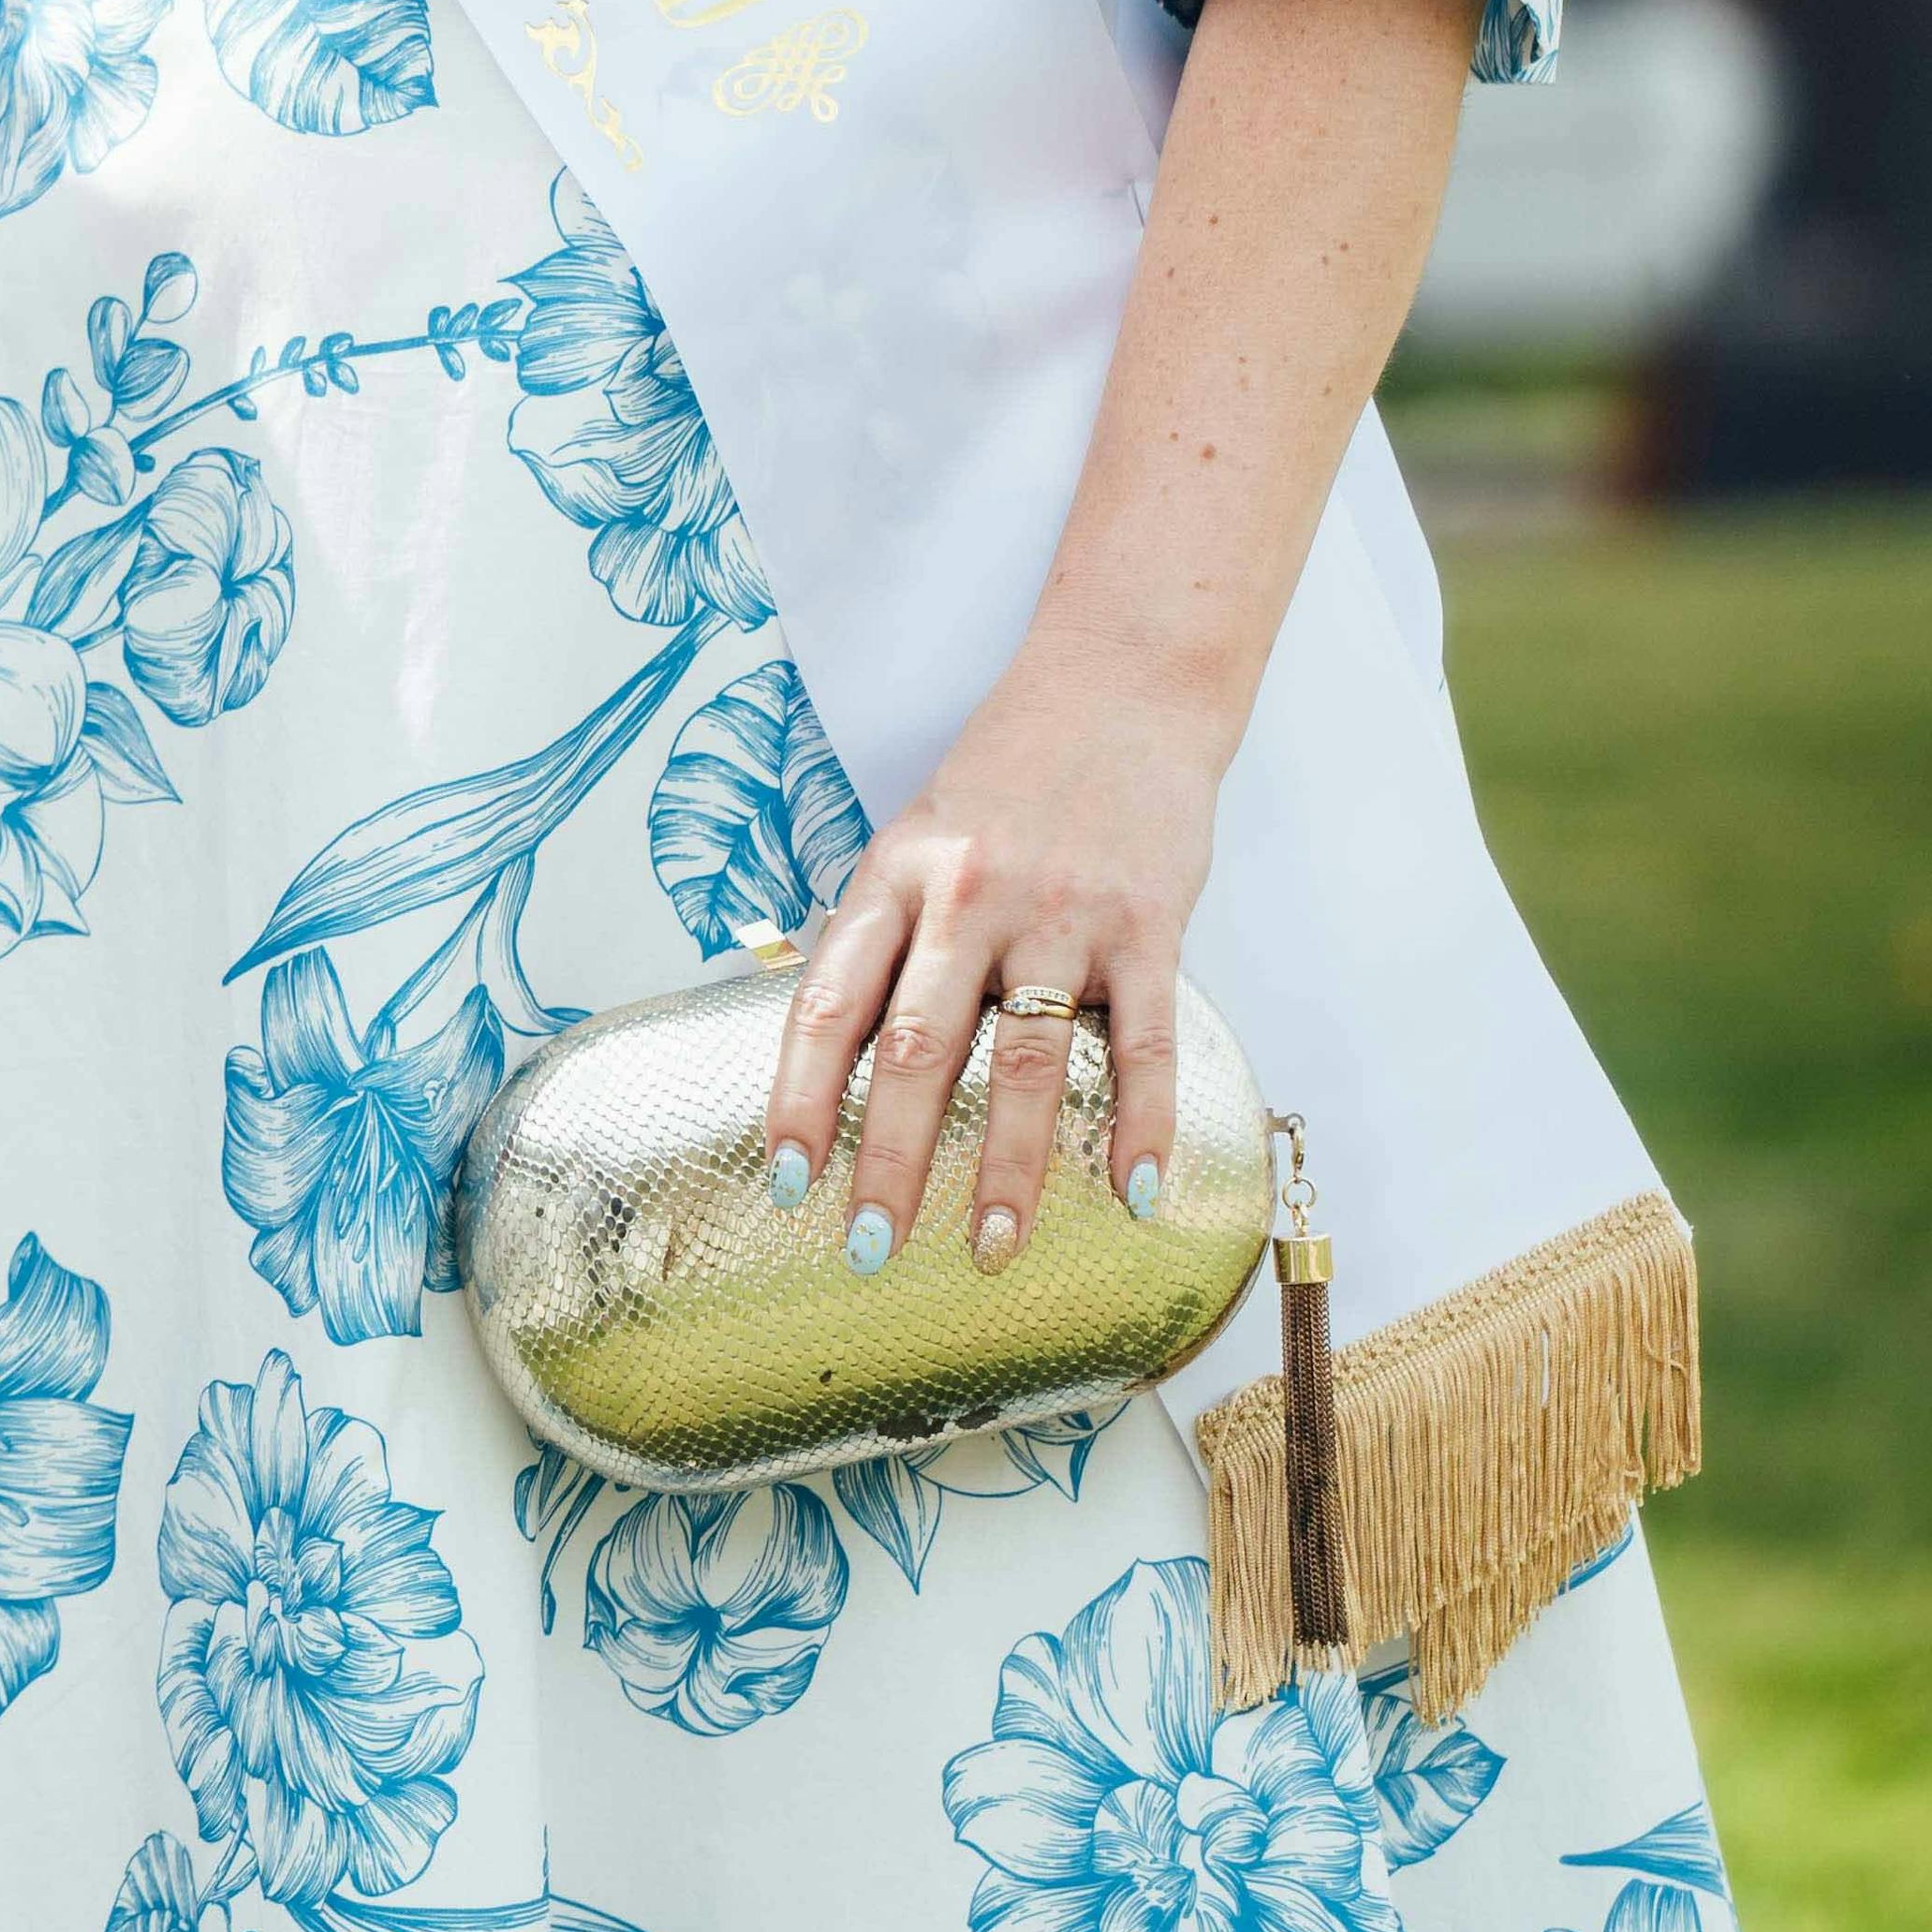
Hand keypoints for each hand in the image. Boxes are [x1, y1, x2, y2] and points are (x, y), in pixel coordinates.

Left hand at [762, 641, 1220, 1267]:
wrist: (1122, 683)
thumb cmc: (1009, 775)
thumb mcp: (917, 836)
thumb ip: (885, 932)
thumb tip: (831, 1050)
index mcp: (894, 878)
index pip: (829, 1004)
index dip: (800, 1099)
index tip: (786, 1179)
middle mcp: (966, 896)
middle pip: (914, 1048)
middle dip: (888, 1159)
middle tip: (869, 1248)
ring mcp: (1059, 912)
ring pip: (1024, 1058)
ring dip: (1005, 1166)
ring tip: (990, 1245)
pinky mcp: (1145, 922)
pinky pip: (1139, 1040)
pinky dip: (1138, 1122)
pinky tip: (1136, 1192)